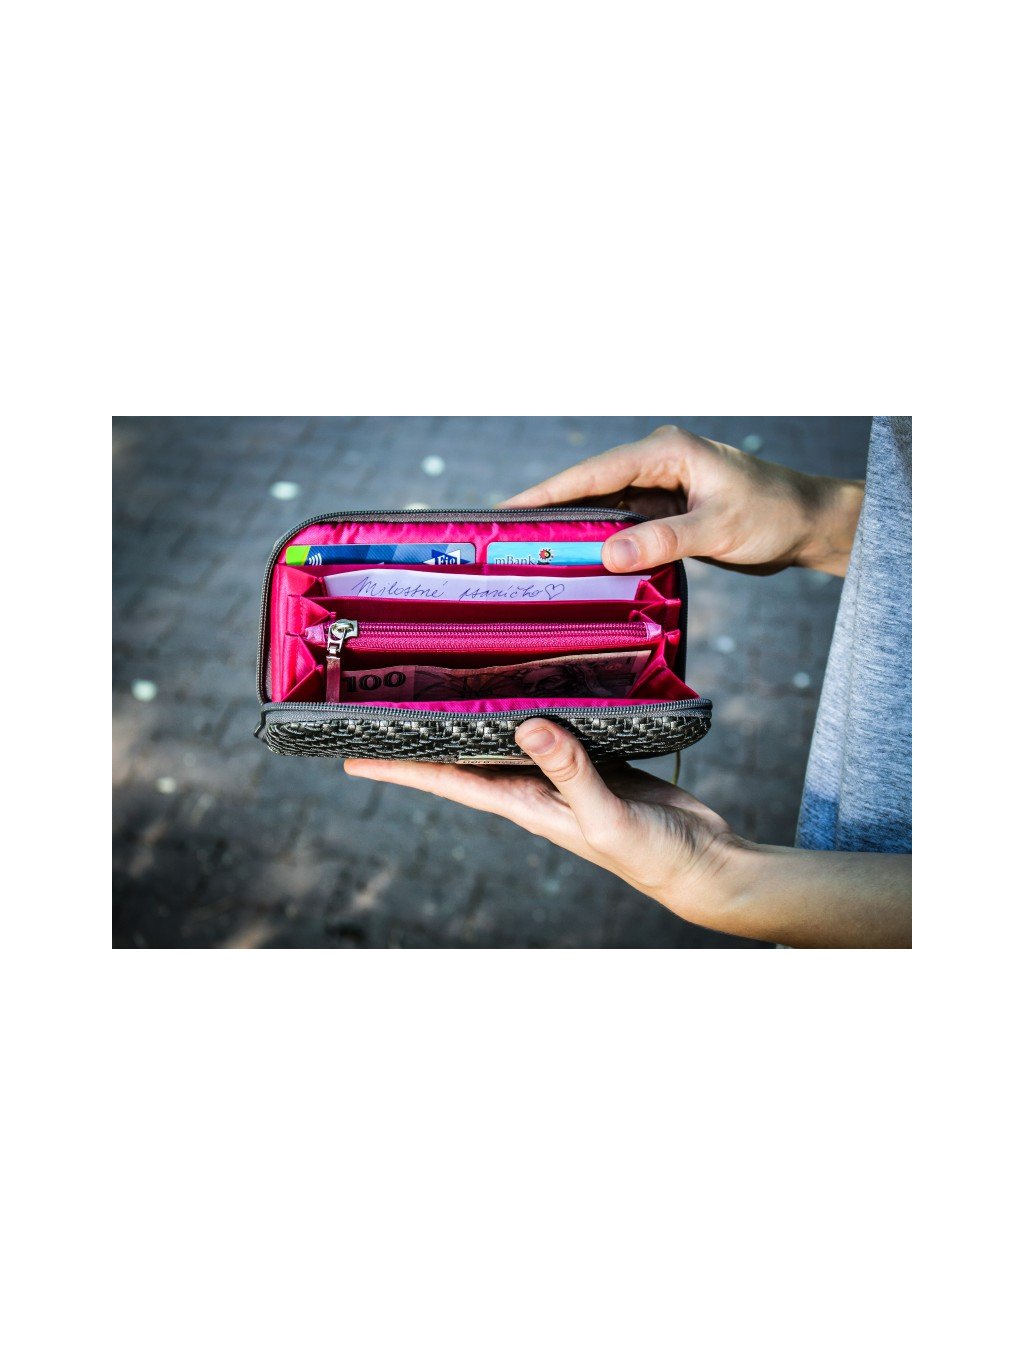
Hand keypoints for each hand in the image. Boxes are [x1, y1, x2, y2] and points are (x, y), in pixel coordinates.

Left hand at [344, 720, 912, 947]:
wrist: (700, 862)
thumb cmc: (652, 854)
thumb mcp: (605, 817)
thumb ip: (569, 773)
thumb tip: (529, 726)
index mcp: (523, 804)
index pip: (446, 781)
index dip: (398, 767)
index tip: (350, 754)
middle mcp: (533, 786)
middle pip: (465, 754)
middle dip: (426, 732)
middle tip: (387, 699)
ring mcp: (562, 771)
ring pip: (508, 734)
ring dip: (477, 712)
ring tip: (445, 678)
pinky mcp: (595, 756)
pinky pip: (555, 724)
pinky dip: (539, 702)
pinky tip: (535, 679)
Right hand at [502, 424, 863, 576]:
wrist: (810, 524)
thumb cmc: (774, 514)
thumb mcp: (719, 527)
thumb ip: (664, 540)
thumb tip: (608, 554)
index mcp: (665, 453)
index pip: (594, 472)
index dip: (548, 492)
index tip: (507, 510)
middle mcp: (657, 465)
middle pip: (590, 488)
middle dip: (550, 512)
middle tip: (504, 538)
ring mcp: (661, 489)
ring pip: (604, 509)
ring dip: (574, 531)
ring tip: (531, 555)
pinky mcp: (667, 514)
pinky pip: (623, 527)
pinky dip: (601, 544)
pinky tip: (577, 564)